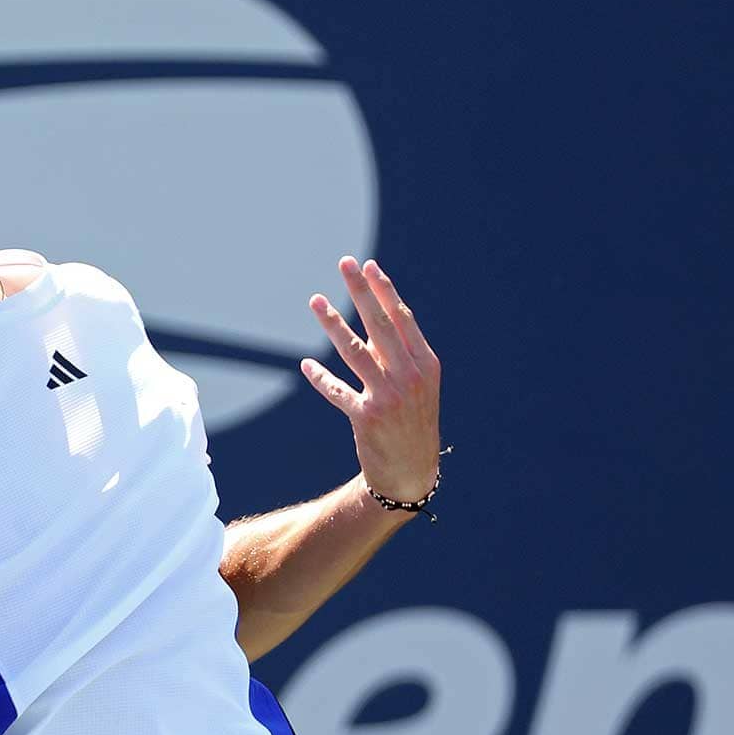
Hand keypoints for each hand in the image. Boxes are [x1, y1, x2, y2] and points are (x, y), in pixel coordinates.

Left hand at [300, 257, 442, 504]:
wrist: (412, 471)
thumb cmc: (411, 419)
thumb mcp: (415, 384)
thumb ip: (393, 353)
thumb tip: (370, 318)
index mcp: (426, 363)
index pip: (401, 319)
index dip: (384, 291)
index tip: (368, 266)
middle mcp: (410, 376)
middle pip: (379, 325)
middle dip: (360, 291)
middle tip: (344, 264)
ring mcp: (388, 397)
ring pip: (354, 352)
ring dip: (332, 324)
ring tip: (314, 300)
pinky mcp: (366, 417)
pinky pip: (337, 391)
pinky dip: (321, 378)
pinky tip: (307, 365)